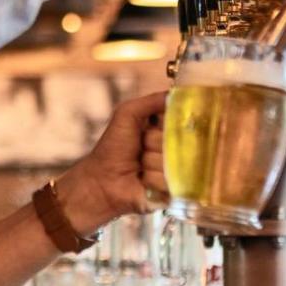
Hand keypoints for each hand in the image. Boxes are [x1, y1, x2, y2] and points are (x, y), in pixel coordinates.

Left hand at [54, 93, 168, 234]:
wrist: (102, 181)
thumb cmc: (113, 146)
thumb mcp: (128, 114)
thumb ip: (151, 101)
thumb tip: (176, 93)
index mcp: (167, 130)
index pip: (184, 120)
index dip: (174, 121)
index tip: (159, 124)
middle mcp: (175, 149)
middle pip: (180, 140)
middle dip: (155, 142)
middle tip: (141, 147)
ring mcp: (176, 171)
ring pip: (174, 161)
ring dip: (151, 162)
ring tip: (139, 166)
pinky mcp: (173, 191)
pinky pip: (170, 181)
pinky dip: (152, 179)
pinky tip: (142, 181)